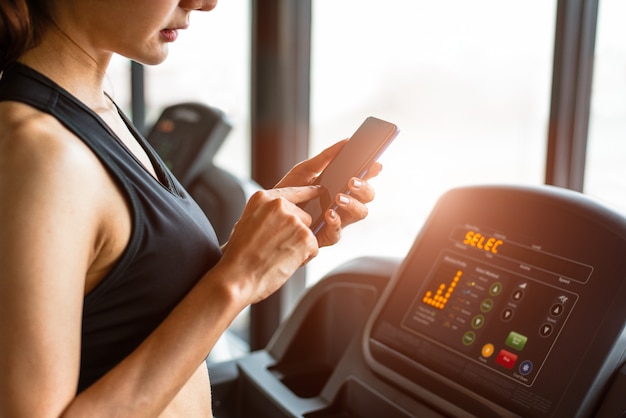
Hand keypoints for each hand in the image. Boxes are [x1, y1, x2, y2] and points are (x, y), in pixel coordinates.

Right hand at [219, 186, 320, 304]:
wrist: (236, 278)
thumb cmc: (239, 256)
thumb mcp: (246, 223)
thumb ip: (266, 213)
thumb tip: (284, 213)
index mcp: (262, 198)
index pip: (293, 191)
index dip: (307, 193)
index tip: (320, 191)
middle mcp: (279, 204)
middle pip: (304, 216)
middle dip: (296, 233)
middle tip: (275, 249)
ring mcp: (293, 219)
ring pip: (309, 232)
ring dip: (299, 246)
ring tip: (277, 256)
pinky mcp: (305, 236)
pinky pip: (314, 248)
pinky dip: (304, 258)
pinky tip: (284, 263)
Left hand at [275, 140, 382, 246]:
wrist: (270, 212)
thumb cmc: (290, 190)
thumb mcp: (306, 170)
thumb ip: (326, 157)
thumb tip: (347, 141)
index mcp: (343, 186)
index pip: (364, 178)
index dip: (373, 171)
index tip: (375, 164)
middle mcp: (345, 204)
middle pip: (368, 196)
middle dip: (364, 188)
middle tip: (352, 181)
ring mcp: (339, 220)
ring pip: (360, 214)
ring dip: (353, 204)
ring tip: (339, 196)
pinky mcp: (326, 236)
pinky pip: (338, 232)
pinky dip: (336, 222)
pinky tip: (329, 213)